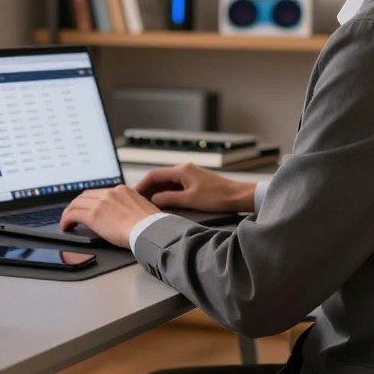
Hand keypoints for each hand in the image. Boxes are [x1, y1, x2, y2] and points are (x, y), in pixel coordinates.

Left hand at [60, 185, 160, 247]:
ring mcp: (100, 203)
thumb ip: (131, 207)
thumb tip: (125, 215)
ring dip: (69, 213)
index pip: (99, 192)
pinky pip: (72, 214)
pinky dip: (66, 220)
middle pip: (85, 196)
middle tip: (72, 213)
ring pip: (76, 204)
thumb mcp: (143, 209)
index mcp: (122, 190)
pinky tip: (66, 226)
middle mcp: (109, 193)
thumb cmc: (152, 226)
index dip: (90, 200)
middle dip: (77, 205)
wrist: (151, 231)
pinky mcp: (93, 215)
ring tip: (67, 221)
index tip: (86, 206)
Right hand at [134, 163, 255, 212]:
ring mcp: (190, 175)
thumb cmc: (218, 197)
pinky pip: (175, 186)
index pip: (154, 174)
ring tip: (149, 203)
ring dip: (157, 192)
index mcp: (182, 170)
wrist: (240, 196)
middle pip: (159, 178)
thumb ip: (169, 198)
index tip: (133, 194)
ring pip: (167, 182)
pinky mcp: (195, 182)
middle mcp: (184, 169)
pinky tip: (165, 202)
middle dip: (148, 189)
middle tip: (138, 200)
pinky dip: (167, 193)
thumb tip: (154, 200)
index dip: (142, 184)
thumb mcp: (190, 200)